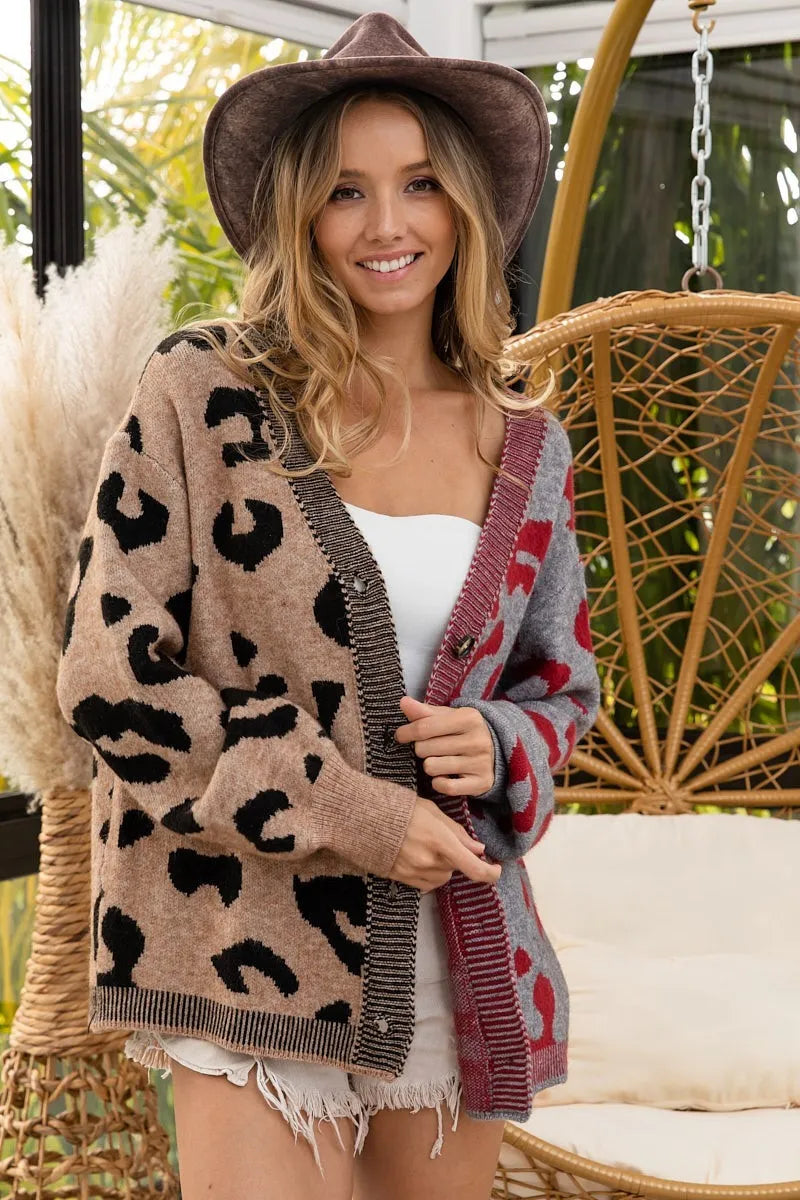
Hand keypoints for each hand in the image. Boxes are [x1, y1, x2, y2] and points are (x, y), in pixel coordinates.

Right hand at [387, 796, 501, 892]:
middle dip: (456, 856)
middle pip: (456, 869)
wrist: (359, 817)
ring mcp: (413, 872)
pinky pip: (426, 883)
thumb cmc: (397, 807)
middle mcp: (428, 861)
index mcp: (439, 840)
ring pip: (442, 878)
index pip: (473, 868)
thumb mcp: (431, 810)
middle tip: (441, 839)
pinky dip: (428, 873)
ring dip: (443, 866)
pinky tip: (416, 855)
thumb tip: (478, 849)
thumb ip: (457, 832)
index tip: (496, 869)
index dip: (490, 873)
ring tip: (425, 846)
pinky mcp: (400, 879)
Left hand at [395, 695, 494, 795]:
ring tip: (438, 760)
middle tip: (429, 748)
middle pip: (424, 748)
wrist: (495, 751)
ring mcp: (480, 763)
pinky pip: (446, 787)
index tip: (400, 735)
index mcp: (469, 718)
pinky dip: (438, 783)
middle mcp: (477, 740)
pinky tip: (443, 775)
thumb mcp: (447, 717)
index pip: (424, 727)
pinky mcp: (481, 782)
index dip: (406, 732)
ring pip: (432, 767)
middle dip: (420, 749)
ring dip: (429, 765)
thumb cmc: (462, 731)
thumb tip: (403, 702)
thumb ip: (424, 711)